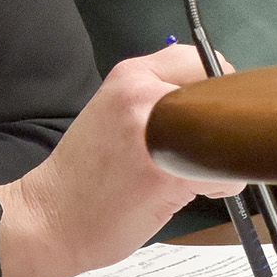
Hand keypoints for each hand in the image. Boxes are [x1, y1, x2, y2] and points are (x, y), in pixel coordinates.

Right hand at [0, 44, 243, 276]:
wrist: (49, 218)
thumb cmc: (84, 175)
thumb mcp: (114, 114)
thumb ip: (154, 102)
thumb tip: (208, 105)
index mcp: (130, 77)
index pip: (197, 58)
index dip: (213, 87)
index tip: (209, 114)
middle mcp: (143, 94)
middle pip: (218, 92)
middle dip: (222, 122)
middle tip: (204, 148)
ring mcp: (157, 131)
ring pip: (227, 132)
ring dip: (220, 155)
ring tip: (193, 174)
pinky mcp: (170, 173)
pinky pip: (223, 172)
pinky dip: (220, 185)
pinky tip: (191, 194)